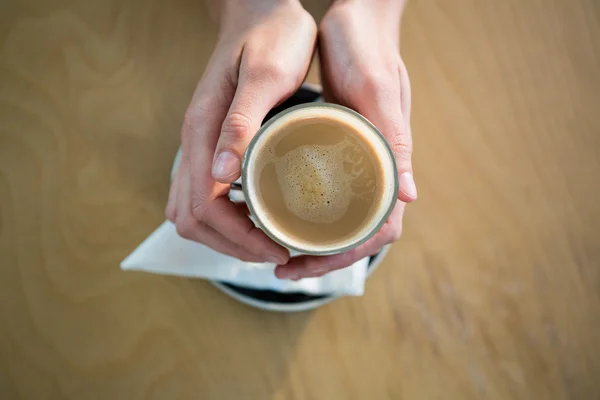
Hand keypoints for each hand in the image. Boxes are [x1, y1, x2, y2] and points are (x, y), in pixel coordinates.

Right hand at [166, 0, 316, 263]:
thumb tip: (222, 178)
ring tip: (266, 243)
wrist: (259, 11)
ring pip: (190, 211)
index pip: (205, 206)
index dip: (239, 237)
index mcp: (202, 130)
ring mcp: (198, 144)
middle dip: (231, 245)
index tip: (278, 249)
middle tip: (276, 253)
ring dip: (224, 237)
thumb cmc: (271, 38)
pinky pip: (202, 194)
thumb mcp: (266, 76)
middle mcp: (193, 142)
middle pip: (190, 218)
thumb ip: (241, 124)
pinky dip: (224, 219)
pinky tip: (255, 218)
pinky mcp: (209, 144)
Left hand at [275, 0, 415, 278]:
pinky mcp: (339, 147)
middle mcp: (376, 167)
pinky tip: (278, 212)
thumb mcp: (377, 90)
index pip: (378, 228)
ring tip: (276, 249)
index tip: (303, 263)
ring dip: (313, 241)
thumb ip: (395, 140)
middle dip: (322, 257)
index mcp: (391, 160)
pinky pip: (328, 192)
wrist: (358, 18)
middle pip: (357, 231)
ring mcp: (357, 160)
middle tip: (280, 266)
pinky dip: (306, 212)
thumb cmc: (368, 48)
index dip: (345, 255)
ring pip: (342, 217)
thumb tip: (411, 197)